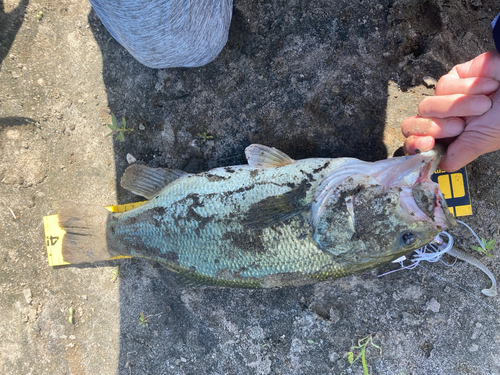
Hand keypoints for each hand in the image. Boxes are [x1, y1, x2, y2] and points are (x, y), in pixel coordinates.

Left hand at [402, 51, 499, 170]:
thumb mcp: (482, 142)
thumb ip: (457, 155)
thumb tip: (437, 168)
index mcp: (449, 138)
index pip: (415, 143)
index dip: (414, 144)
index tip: (427, 143)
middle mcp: (444, 119)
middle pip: (412, 125)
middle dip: (435, 126)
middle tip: (458, 125)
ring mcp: (447, 98)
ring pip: (427, 105)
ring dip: (459, 106)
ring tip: (483, 105)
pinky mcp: (454, 77)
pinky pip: (443, 85)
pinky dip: (467, 88)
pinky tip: (487, 87)